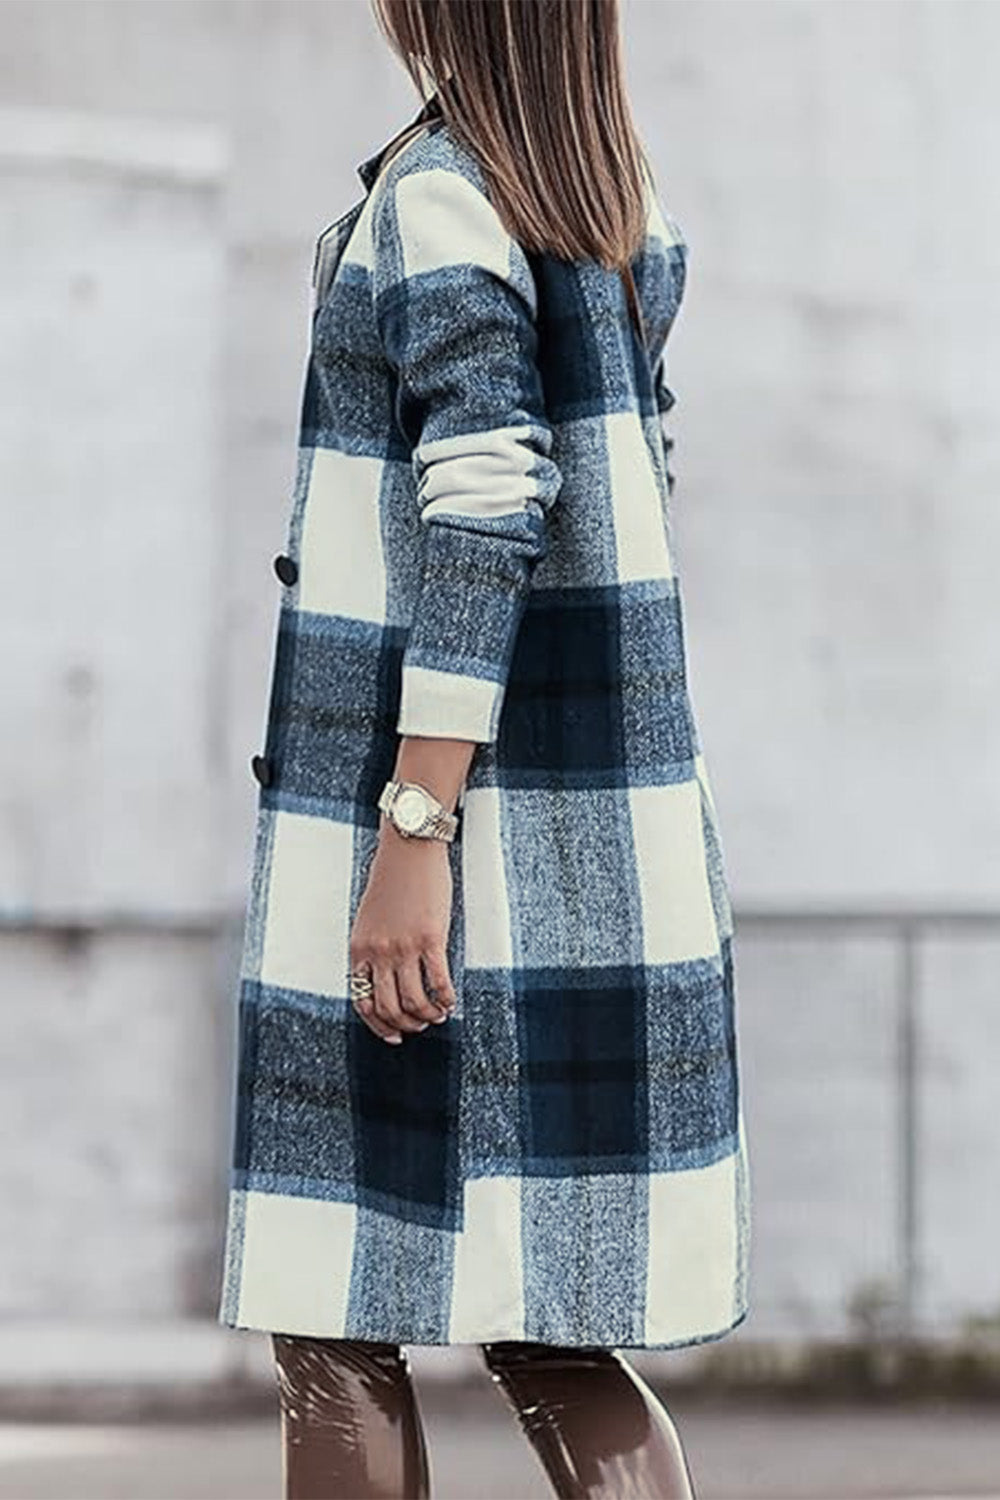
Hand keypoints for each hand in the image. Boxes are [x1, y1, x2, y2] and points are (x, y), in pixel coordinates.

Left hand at [349, 823, 457, 1043]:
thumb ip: (371, 950)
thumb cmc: (391, 881)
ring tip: (438, 1014)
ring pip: (414, 1001)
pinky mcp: (431, 938)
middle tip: (420, 1026)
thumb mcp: (368, 920)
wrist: (408, 849)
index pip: (362, 1002)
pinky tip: (451, 1001)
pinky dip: (446, 999)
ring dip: (428, 1015)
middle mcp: (378, 953)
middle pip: (389, 1008)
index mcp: (359, 950)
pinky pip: (439, 982)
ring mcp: (404, 947)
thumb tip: (384, 980)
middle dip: (406, 1025)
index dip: (378, 1025)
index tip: (393, 1035)